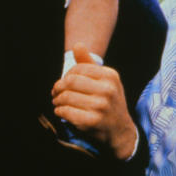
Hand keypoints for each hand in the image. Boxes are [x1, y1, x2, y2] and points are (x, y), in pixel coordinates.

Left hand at [51, 43, 137, 160]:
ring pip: (66, 97)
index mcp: (110, 76)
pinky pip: (66, 112)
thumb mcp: (105, 80)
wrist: (120, 130)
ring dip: (57, 100)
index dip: (66, 75)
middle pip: (70, 81)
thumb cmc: (109, 101)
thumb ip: (89, 63)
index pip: (78, 68)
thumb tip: (77, 45)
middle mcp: (108, 90)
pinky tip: (60, 111)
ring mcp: (101, 106)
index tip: (64, 82)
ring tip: (57, 101)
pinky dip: (59, 111)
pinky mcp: (93, 121)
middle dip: (58, 87)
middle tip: (56, 92)